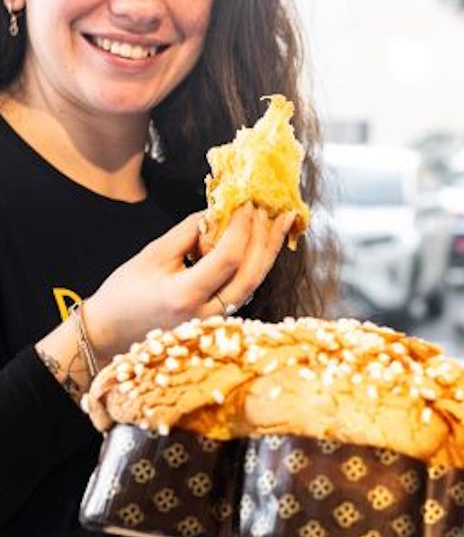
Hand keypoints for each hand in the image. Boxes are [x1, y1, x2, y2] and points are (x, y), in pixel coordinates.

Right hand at [84, 203, 295, 364]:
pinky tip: (262, 244)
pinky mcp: (218, 321)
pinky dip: (255, 265)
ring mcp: (214, 323)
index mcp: (185, 295)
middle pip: (251, 275)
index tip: (248, 204)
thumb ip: (189, 232)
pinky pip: (244, 290)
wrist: (111, 333)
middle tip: (276, 211)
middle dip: (266, 239)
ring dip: (267, 252)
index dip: (242, 228)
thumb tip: (219, 211)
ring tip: (280, 224)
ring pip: (253, 285)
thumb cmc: (125, 293)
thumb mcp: (153, 254)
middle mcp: (205, 313)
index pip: (228, 258)